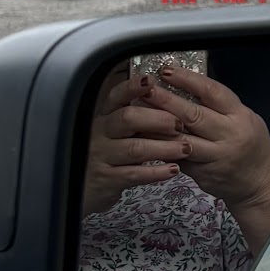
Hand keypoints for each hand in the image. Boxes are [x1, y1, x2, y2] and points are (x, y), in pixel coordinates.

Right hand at [81, 69, 185, 215]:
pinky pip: (134, 175)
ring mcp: (102, 157)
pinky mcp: (107, 180)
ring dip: (164, 147)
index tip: (151, 80)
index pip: (116, 97)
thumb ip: (135, 118)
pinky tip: (172, 169)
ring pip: (135, 148)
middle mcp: (100, 134)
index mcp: (105, 117)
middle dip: (157, 119)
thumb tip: (168, 100)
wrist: (83, 190)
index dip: (132, 87)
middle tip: (180, 124)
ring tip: (186, 148)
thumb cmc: (107, 156)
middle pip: (127, 118)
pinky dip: (156, 172)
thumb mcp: (115, 134)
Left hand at [146, 63, 269, 250]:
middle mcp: (229, 136)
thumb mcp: (246, 119)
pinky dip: (161, 146)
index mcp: (241, 116)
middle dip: (167, 100)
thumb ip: (220, 106)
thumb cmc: (250, 145)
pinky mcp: (203, 174)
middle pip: (193, 115)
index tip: (167, 71)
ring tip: (138, 111)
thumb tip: (186, 86)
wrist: (258, 184)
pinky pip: (177, 158)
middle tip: (146, 88)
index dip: (188, 80)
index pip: (213, 93)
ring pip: (181, 139)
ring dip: (158, 125)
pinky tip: (145, 136)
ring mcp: (215, 157)